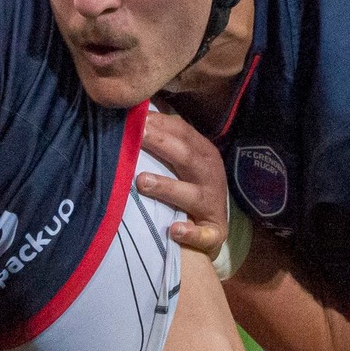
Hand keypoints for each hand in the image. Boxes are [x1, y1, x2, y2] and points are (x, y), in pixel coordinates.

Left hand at [136, 111, 229, 261]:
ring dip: (167, 188)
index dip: (159, 123)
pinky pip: (204, 234)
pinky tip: (175, 230)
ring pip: (191, 195)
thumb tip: (134, 117)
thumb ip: (165, 141)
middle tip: (136, 134)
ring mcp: (212, 205)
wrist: (216, 227)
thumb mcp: (184, 161)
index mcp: (203, 154)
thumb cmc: (191, 187)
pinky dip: (190, 233)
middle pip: (186, 156)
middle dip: (161, 143)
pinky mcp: (214, 233)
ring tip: (142, 181)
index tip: (134, 116)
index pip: (182, 132)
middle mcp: (210, 176)